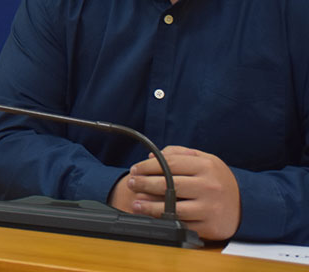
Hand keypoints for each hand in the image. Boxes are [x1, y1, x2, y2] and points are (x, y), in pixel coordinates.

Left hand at [112, 145, 240, 240]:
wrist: (247, 203)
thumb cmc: (218, 179)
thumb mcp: (205, 159)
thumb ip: (179, 154)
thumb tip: (152, 156)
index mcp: (206, 166)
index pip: (168, 164)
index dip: (147, 166)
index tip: (135, 169)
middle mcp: (209, 186)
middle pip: (168, 185)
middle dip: (144, 184)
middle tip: (131, 183)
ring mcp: (210, 207)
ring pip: (173, 207)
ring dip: (149, 206)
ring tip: (136, 203)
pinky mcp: (210, 226)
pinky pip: (182, 224)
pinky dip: (164, 221)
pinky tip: (153, 217)